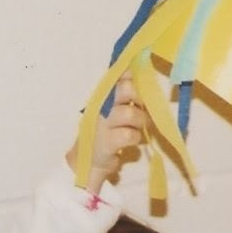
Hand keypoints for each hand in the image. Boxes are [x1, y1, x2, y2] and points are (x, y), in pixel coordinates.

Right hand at [66, 74, 149, 192]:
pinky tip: (134, 140)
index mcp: (104, 95)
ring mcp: (103, 124)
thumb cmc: (106, 132)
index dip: (132, 72)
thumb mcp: (113, 110)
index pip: (118, 75)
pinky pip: (129, 135)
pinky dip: (136, 137)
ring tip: (140, 126)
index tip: (141, 76)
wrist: (88, 160)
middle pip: (126, 89)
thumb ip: (126, 95)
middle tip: (143, 107)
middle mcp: (102, 106)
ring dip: (141, 120)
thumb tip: (141, 76)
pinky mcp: (107, 142)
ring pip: (130, 113)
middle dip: (140, 96)